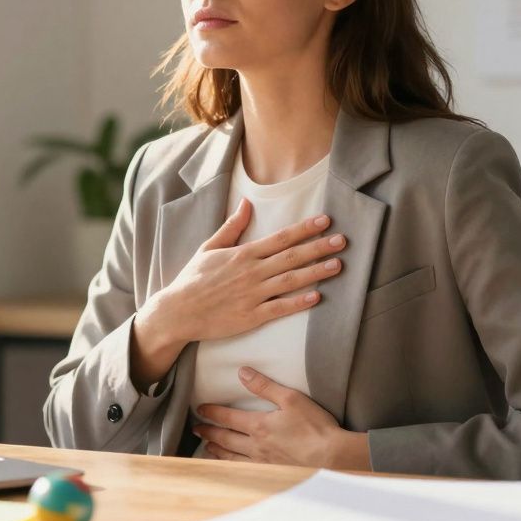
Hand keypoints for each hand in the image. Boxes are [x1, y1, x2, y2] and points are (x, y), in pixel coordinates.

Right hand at [139, 197, 347, 347]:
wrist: (178, 310)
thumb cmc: (193, 278)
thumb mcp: (209, 247)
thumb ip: (231, 226)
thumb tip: (246, 203)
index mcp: (243, 254)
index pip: (280, 238)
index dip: (305, 229)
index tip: (325, 221)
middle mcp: (252, 272)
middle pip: (291, 257)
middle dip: (319, 247)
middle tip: (342, 240)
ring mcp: (253, 295)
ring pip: (291, 281)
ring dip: (316, 272)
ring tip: (338, 265)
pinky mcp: (251, 316)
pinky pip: (280, 308)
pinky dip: (299, 302)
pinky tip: (317, 296)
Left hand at [192, 367, 371, 470]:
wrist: (331, 455)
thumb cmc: (314, 426)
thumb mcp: (290, 398)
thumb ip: (264, 386)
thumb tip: (242, 372)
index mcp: (259, 425)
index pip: (228, 417)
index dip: (212, 412)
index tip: (200, 409)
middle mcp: (256, 445)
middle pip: (226, 438)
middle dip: (209, 432)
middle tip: (197, 429)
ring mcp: (263, 461)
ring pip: (232, 457)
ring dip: (217, 451)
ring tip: (207, 447)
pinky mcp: (272, 472)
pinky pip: (244, 470)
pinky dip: (231, 467)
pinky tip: (230, 466)